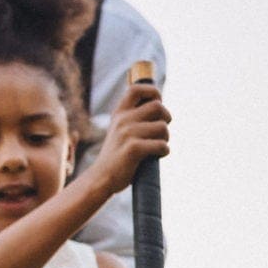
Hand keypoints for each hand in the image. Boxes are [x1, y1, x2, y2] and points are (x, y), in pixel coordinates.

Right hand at [91, 80, 170, 196]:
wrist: (101, 178)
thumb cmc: (116, 156)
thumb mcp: (120, 131)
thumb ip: (134, 118)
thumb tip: (159, 107)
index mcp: (119, 113)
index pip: (137, 88)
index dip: (152, 92)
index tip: (157, 103)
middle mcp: (122, 120)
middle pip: (157, 106)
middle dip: (166, 118)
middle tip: (161, 131)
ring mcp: (127, 134)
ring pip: (162, 127)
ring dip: (165, 138)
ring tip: (157, 147)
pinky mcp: (133, 149)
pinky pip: (161, 145)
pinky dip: (163, 151)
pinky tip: (156, 156)